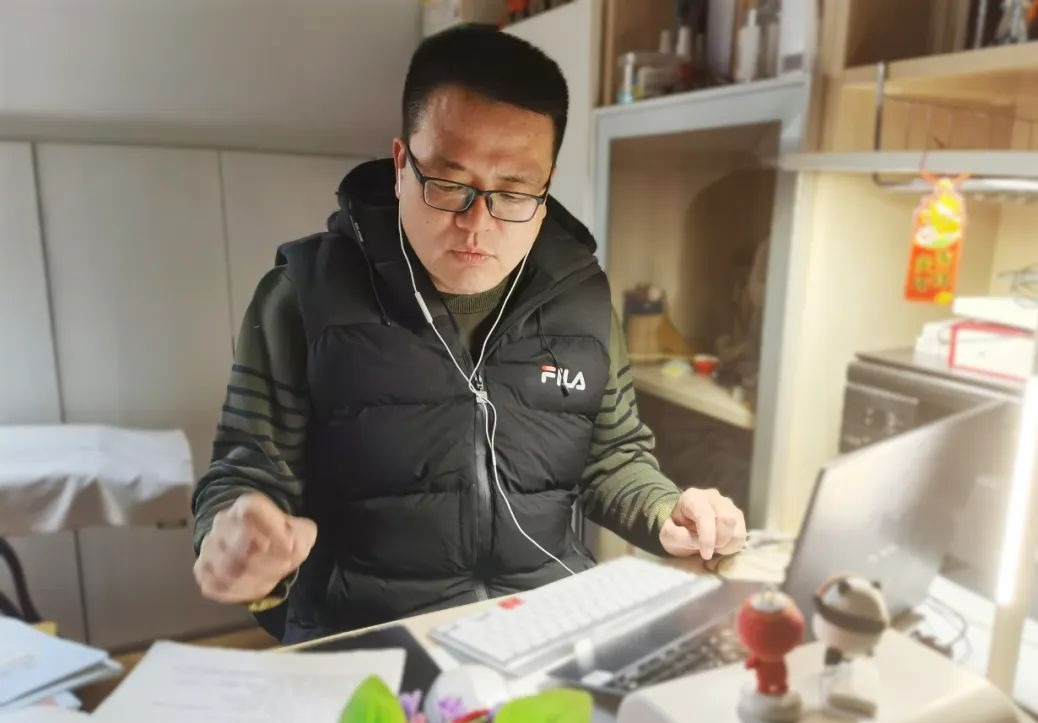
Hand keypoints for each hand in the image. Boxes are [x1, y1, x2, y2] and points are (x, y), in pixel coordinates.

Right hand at [194, 493, 316, 603]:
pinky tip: (255, 585)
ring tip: (272, 575)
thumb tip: (288, 546)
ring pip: (230, 570)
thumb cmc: (279, 537)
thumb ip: (301, 535)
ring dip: (258, 578)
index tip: (290, 544)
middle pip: (244, 546)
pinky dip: (242, 591)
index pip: (250, 509)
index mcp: (247, 506)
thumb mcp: (300, 531)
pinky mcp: (202, 570)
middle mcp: (221, 522)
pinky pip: (219, 586)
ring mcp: (208, 546)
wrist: (251, 545)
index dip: (272, 529)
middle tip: (284, 564)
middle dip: (271, 561)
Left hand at [659, 488, 746, 559]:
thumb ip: (679, 537)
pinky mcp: (738, 517)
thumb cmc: (676, 529)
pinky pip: (743, 536)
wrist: (684, 525)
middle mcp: (714, 497)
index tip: (705, 554)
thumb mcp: (668, 535)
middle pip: (727, 520)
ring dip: (726, 545)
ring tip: (713, 546)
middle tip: (707, 549)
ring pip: (738, 530)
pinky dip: (732, 546)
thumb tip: (700, 542)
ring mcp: (729, 506)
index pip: (705, 515)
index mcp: (693, 498)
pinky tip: (720, 544)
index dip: (707, 537)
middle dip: (718, 541)